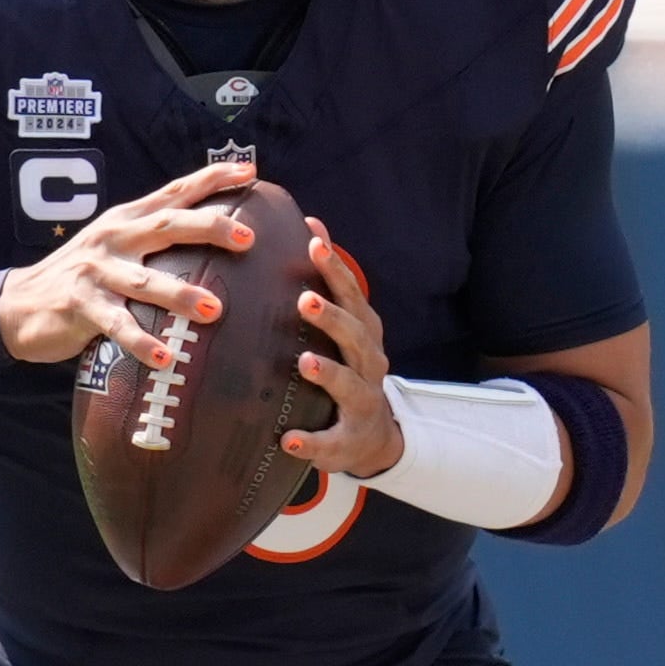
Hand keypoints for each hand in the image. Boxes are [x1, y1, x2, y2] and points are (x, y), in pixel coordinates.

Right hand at [0, 159, 259, 371]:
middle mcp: (114, 238)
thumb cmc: (81, 279)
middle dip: (209, 228)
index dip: (212, 179)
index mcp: (126, 220)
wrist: (16, 305)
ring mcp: (96, 271)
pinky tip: (164, 358)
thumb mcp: (114, 247)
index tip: (250, 171)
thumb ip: (152, 239)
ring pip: (145, 281)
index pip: (174, 192)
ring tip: (214, 310)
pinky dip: (141, 342)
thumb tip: (210, 239)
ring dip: (180, 295)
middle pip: (167, 226)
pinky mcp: (80, 305)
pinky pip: (116, 325)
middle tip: (247, 238)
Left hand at [280, 217, 400, 475]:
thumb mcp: (347, 325)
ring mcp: (362, 404)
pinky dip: (311, 442)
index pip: (352, 296)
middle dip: (332, 318)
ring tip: (305, 362)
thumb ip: (330, 282)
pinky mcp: (348, 442)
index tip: (314, 244)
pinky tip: (288, 439)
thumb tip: (311, 223)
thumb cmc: (350, 368)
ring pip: (350, 386)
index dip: (336, 269)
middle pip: (356, 337)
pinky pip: (330, 442)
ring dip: (329, 373)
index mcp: (365, 335)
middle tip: (304, 299)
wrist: (376, 437)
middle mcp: (369, 365)